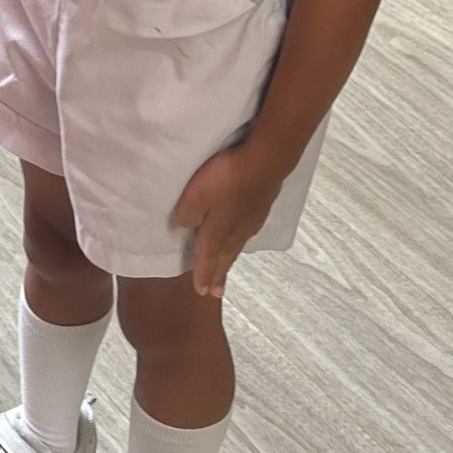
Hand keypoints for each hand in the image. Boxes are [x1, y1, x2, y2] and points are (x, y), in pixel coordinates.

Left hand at [170, 143, 286, 296]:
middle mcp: (236, 230)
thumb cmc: (227, 177)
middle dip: (217, 274)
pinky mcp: (261, 205)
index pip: (207, 257)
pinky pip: (246, 233)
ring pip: (236, 246)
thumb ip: (187, 213)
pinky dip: (240, 242)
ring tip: (225, 271)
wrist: (265, 160)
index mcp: (217, 231)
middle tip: (215, 292)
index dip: (203, 274)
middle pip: (224, 256)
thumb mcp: (196, 195)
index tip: (202, 292)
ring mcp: (251, 218)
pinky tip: (242, 238)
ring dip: (229, 261)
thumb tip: (187, 227)